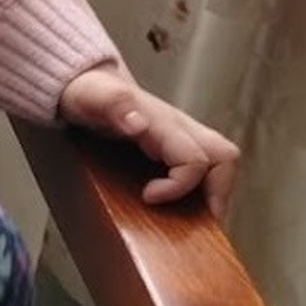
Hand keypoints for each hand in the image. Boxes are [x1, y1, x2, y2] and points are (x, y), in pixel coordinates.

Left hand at [57, 65, 239, 219]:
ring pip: (219, 165)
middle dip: (218, 195)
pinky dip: (197, 192)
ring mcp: (180, 137)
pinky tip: (178, 210)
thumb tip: (138, 124)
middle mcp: (179, 128)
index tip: (148, 198)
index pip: (196, 159)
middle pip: (224, 159)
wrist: (81, 80)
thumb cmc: (86, 91)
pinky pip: (202, 169)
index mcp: (163, 121)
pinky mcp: (174, 146)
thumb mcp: (90, 96)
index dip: (179, 186)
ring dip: (212, 196)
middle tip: (196, 225)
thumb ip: (112, 104)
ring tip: (192, 224)